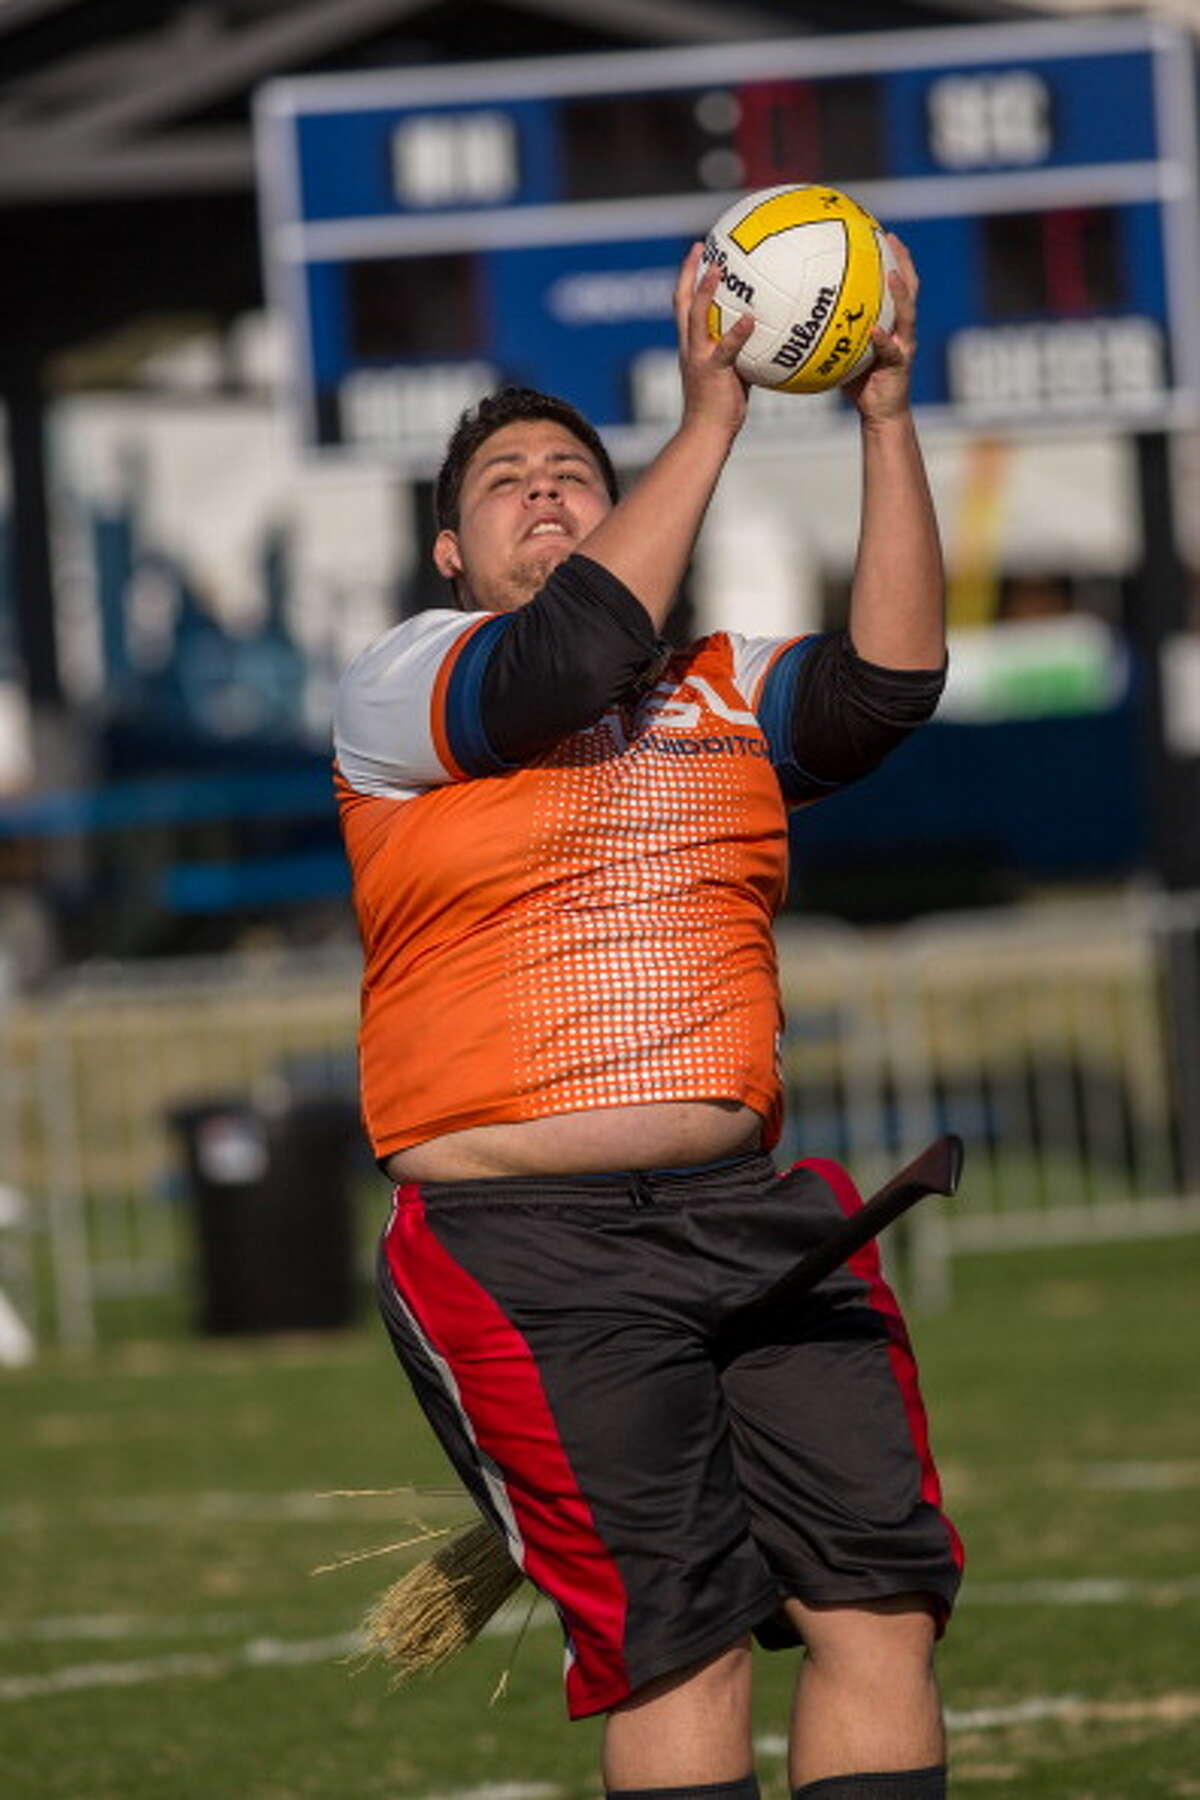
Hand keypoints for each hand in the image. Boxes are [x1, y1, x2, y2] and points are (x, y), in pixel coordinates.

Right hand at [674, 242, 753, 437]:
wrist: (706, 435)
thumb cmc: (721, 410)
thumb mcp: (733, 374)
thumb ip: (744, 353)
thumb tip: (767, 339)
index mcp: (691, 346)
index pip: (684, 306)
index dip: (688, 279)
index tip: (698, 254)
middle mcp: (690, 347)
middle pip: (681, 301)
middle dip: (687, 272)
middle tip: (699, 246)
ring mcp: (699, 357)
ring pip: (696, 317)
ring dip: (705, 291)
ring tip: (718, 269)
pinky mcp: (713, 371)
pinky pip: (726, 348)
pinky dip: (738, 332)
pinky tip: (752, 318)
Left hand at [843, 233, 917, 424]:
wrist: (880, 414)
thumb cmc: (858, 383)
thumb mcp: (842, 352)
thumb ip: (830, 332)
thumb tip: (797, 315)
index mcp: (892, 323)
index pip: (896, 285)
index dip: (893, 258)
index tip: (882, 233)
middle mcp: (902, 330)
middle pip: (910, 289)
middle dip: (904, 262)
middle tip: (891, 239)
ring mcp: (904, 347)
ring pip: (907, 314)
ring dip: (899, 293)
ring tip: (890, 274)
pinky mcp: (900, 367)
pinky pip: (890, 351)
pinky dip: (882, 339)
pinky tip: (873, 330)